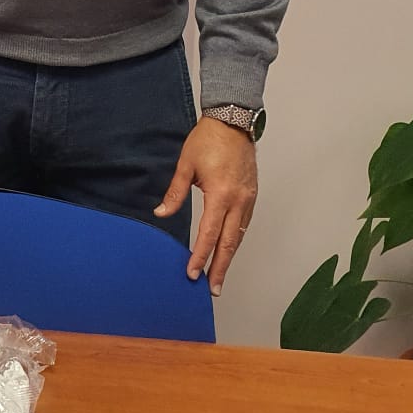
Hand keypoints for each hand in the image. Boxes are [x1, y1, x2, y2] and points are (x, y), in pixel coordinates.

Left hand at [155, 117, 258, 295]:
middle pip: (229, 243)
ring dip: (229, 257)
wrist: (233, 122)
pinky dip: (235, 240)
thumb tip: (161, 214)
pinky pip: (244, 224)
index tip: (193, 273)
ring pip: (238, 236)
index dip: (200, 256)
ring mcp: (248, 199)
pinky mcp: (252, 196)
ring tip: (219, 276)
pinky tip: (228, 249)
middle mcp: (238, 201)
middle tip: (212, 289)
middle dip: (220, 268)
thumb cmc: (208, 140)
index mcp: (220, 195)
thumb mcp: (185, 165)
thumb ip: (175, 193)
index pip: (208, 234)